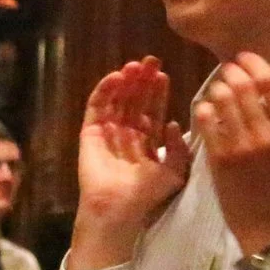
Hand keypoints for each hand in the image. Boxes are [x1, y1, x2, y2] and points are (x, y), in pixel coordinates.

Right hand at [72, 58, 191, 264]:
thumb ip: (179, 149)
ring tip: (135, 66)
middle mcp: (127, 135)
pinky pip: (97, 107)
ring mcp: (108, 132)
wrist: (118, 208)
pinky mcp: (90, 133)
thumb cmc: (145, 196)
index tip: (164, 75)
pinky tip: (116, 77)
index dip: (158, 93)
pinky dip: (105, 90)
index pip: (152, 111)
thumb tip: (173, 122)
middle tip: (151, 61)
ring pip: (117, 100)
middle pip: (135, 101)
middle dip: (143, 82)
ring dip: (126, 82)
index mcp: (146, 143)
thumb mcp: (173, 172)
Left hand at [191, 53, 269, 257]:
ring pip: (222, 101)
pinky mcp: (219, 160)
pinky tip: (205, 108)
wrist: (267, 226)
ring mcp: (240, 148)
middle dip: (232, 71)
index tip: (245, 58)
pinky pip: (206, 124)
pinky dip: (203, 109)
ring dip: (217, 88)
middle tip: (227, 69)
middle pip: (243, 87)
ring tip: (218, 88)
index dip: (254, 63)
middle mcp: (265, 136)